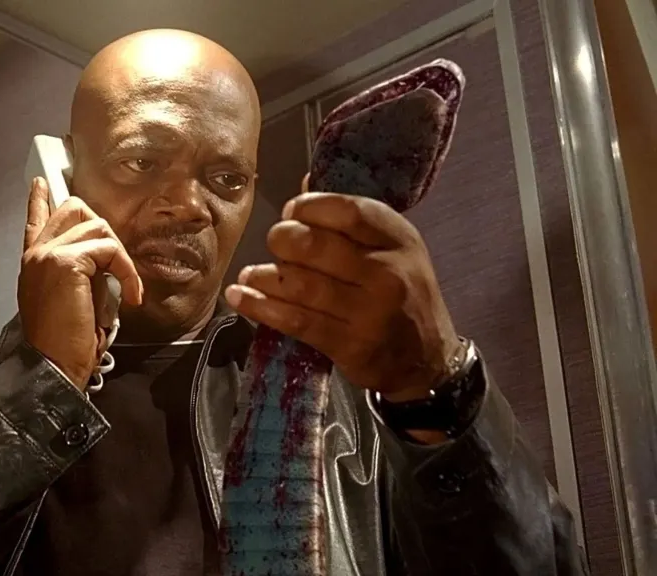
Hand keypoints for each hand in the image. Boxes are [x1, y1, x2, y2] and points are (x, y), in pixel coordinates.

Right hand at [19, 178, 142, 388]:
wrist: (52, 364)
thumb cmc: (62, 342)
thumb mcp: (67, 299)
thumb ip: (76, 274)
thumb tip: (102, 260)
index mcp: (33, 262)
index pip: (35, 220)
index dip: (39, 199)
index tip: (42, 183)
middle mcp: (37, 253)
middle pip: (74, 209)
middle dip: (103, 229)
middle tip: (116, 263)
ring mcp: (48, 254)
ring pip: (98, 227)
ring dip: (120, 257)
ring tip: (126, 288)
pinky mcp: (66, 261)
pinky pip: (110, 249)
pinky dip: (127, 270)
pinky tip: (131, 295)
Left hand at [225, 177, 460, 400]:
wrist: (428, 359)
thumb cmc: (401, 296)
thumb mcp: (394, 251)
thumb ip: (352, 222)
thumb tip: (305, 183)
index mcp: (399, 240)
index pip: (348, 210)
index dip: (310, 207)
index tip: (292, 211)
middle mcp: (387, 273)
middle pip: (316, 246)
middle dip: (282, 239)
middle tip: (274, 243)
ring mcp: (369, 312)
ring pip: (300, 285)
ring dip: (263, 276)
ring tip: (248, 274)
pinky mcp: (350, 345)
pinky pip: (296, 321)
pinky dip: (260, 306)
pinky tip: (240, 297)